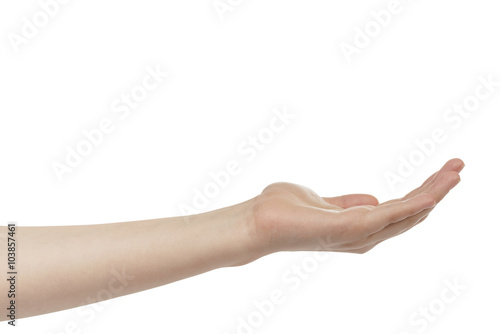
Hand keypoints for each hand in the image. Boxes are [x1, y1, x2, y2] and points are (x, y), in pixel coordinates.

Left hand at [251, 158, 463, 253]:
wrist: (257, 221)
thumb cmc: (283, 211)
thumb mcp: (325, 202)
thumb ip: (349, 202)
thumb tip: (374, 199)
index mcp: (359, 228)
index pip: (400, 210)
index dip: (424, 192)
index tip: (443, 171)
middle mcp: (364, 236)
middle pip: (411, 213)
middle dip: (437, 190)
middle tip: (459, 166)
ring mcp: (358, 234)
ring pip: (408, 214)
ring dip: (434, 193)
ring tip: (455, 171)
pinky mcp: (350, 228)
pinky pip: (390, 215)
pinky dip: (414, 204)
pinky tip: (432, 191)